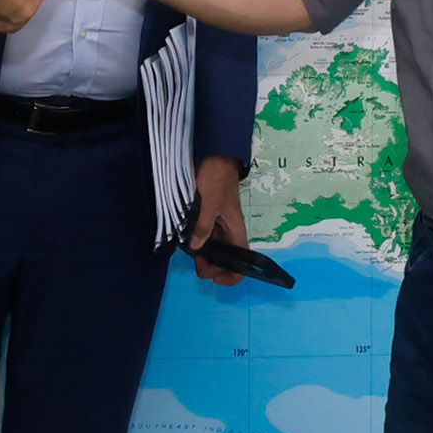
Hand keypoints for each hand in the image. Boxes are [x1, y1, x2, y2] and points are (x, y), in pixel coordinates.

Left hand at [188, 156, 247, 282]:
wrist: (215, 155)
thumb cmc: (217, 178)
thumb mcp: (209, 203)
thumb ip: (203, 227)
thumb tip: (197, 249)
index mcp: (236, 228)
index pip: (244, 261)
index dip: (233, 274)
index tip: (215, 277)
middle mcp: (229, 230)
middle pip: (228, 258)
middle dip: (215, 268)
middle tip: (199, 270)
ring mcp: (219, 224)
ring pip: (216, 249)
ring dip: (206, 258)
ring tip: (193, 260)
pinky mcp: (208, 216)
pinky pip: (206, 236)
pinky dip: (199, 244)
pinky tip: (189, 246)